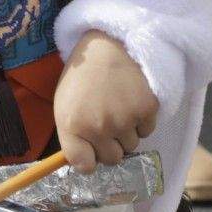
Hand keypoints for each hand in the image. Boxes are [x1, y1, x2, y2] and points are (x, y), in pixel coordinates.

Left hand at [50, 34, 158, 172]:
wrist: (108, 45)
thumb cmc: (83, 76)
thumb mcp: (65, 105)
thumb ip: (72, 137)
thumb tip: (86, 164)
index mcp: (72, 126)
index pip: (84, 166)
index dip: (90, 160)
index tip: (92, 150)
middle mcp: (97, 127)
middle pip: (112, 159)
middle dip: (111, 145)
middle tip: (107, 121)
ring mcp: (123, 120)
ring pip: (131, 146)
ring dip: (127, 132)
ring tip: (119, 106)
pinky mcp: (145, 110)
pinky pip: (147, 131)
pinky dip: (142, 121)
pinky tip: (132, 99)